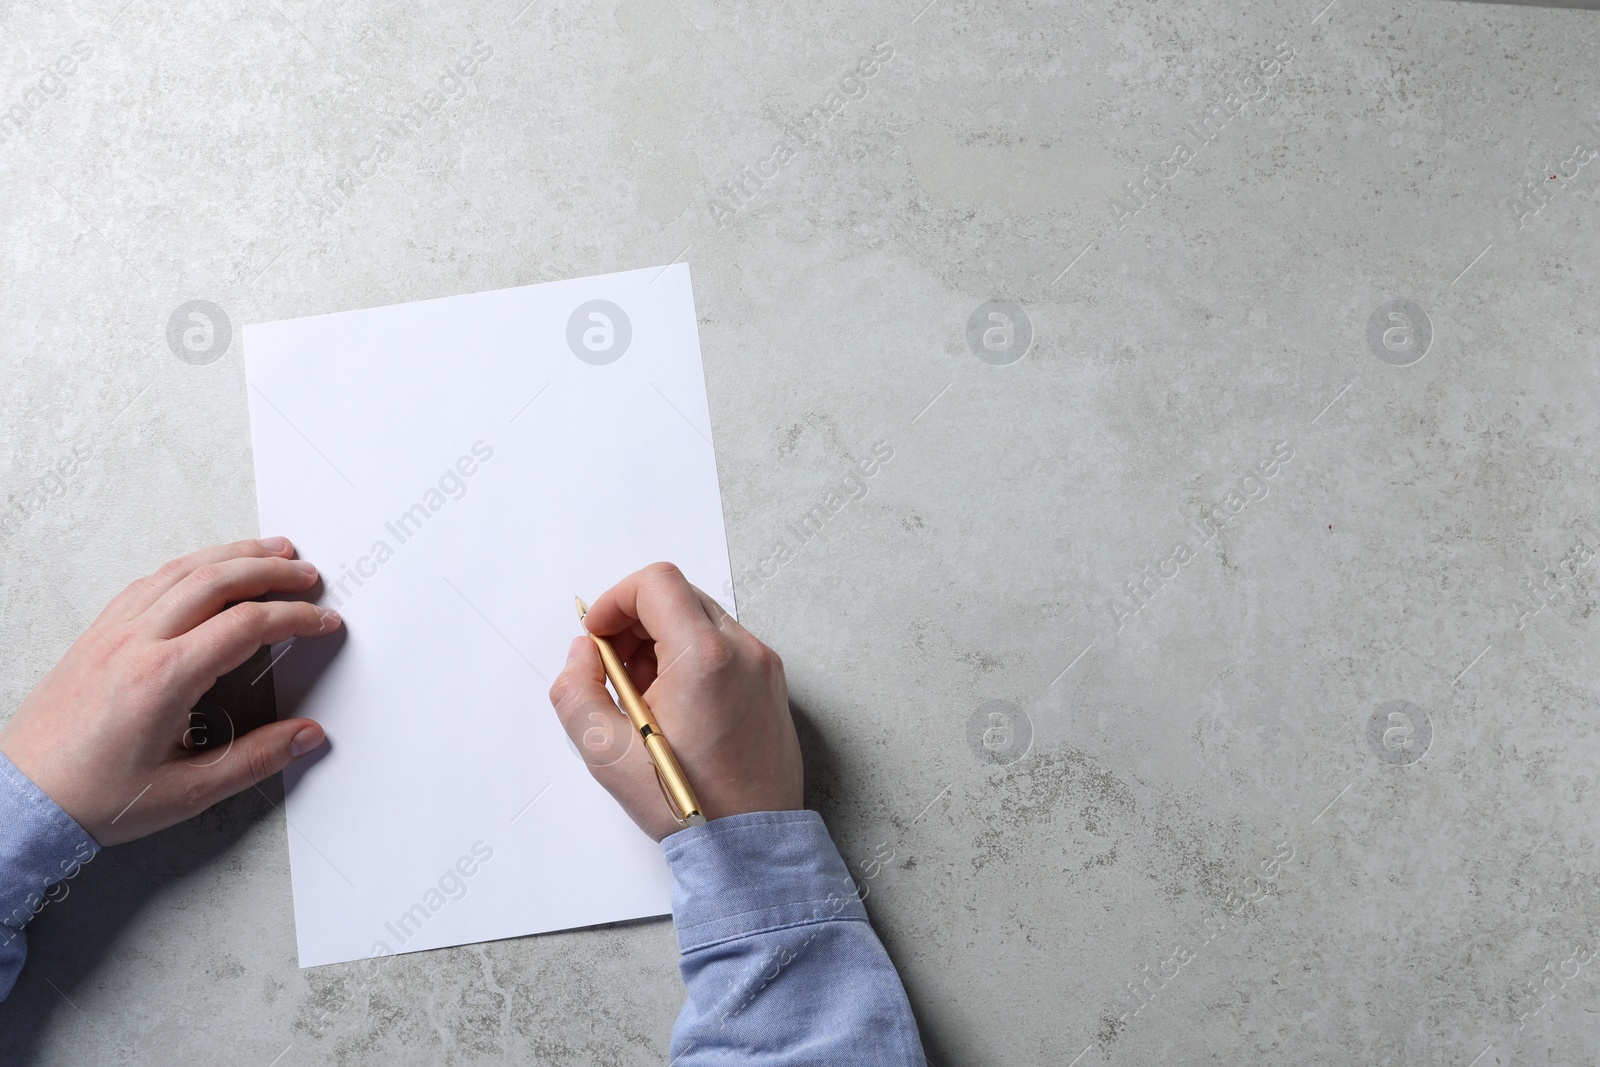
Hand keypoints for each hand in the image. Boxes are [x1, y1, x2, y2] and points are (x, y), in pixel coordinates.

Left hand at [0, 538, 341, 845]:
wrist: (22, 798)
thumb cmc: (91, 798)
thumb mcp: (187, 792)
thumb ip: (255, 759)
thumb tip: (305, 736)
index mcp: (162, 679)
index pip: (246, 626)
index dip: (295, 618)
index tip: (322, 621)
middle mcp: (135, 644)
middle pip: (217, 581)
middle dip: (271, 571)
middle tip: (306, 574)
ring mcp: (112, 633)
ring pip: (181, 570)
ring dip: (231, 555)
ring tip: (269, 551)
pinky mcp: (97, 635)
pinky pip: (149, 582)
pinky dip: (189, 566)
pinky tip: (205, 568)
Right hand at [549, 563, 801, 840]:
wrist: (752, 844)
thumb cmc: (686, 802)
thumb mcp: (605, 751)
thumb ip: (577, 688)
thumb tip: (585, 651)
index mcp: (705, 656)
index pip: (656, 583)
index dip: (615, 601)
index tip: (596, 637)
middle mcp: (744, 650)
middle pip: (680, 596)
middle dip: (636, 621)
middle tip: (613, 669)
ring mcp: (765, 666)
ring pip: (702, 620)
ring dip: (662, 640)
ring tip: (643, 694)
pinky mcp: (773, 685)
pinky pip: (725, 647)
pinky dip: (692, 658)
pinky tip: (674, 706)